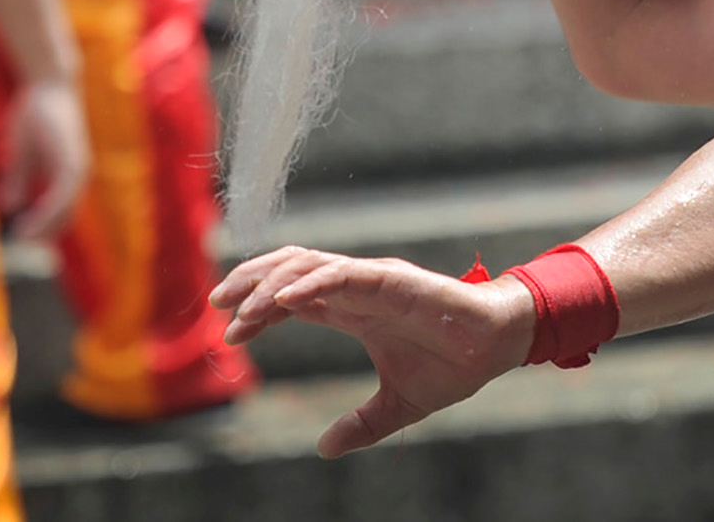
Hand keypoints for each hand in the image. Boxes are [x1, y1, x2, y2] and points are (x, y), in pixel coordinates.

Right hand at [0, 79, 89, 241]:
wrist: (48, 84)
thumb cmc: (36, 115)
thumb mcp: (22, 154)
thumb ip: (19, 180)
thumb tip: (10, 207)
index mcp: (67, 175)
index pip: (59, 213)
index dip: (42, 230)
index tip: (22, 245)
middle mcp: (77, 175)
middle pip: (64, 218)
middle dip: (43, 236)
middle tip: (22, 251)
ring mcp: (77, 169)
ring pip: (64, 211)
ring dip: (44, 230)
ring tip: (23, 243)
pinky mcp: (71, 161)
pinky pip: (60, 196)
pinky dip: (46, 213)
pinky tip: (29, 224)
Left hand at [210, 248, 534, 455]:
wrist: (498, 347)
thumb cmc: (451, 365)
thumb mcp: (397, 405)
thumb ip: (360, 424)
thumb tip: (323, 448)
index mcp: (351, 308)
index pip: (291, 295)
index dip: (257, 307)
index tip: (228, 330)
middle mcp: (356, 287)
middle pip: (290, 270)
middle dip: (249, 281)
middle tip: (214, 303)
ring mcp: (373, 279)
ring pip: (309, 266)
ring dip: (270, 283)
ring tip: (239, 309)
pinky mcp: (394, 279)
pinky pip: (344, 275)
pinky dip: (311, 283)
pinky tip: (283, 300)